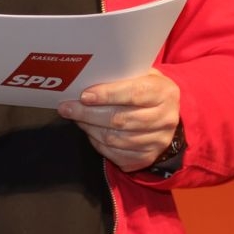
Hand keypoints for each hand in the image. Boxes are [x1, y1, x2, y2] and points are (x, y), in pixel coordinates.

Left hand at [58, 69, 181, 171]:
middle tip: (68, 108)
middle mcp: (165, 119)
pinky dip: (97, 143)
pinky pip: (115, 153)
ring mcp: (157, 141)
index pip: (134, 94)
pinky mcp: (146, 157)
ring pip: (115, 139)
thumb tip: (85, 79)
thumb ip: (121, 77)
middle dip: (89, 114)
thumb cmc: (147, 92)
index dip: (107, 95)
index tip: (84, 96)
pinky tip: (89, 131)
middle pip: (120, 119)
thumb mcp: (142, 76)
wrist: (165, 117)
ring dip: (90, 128)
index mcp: (165, 93)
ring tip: (76, 118)